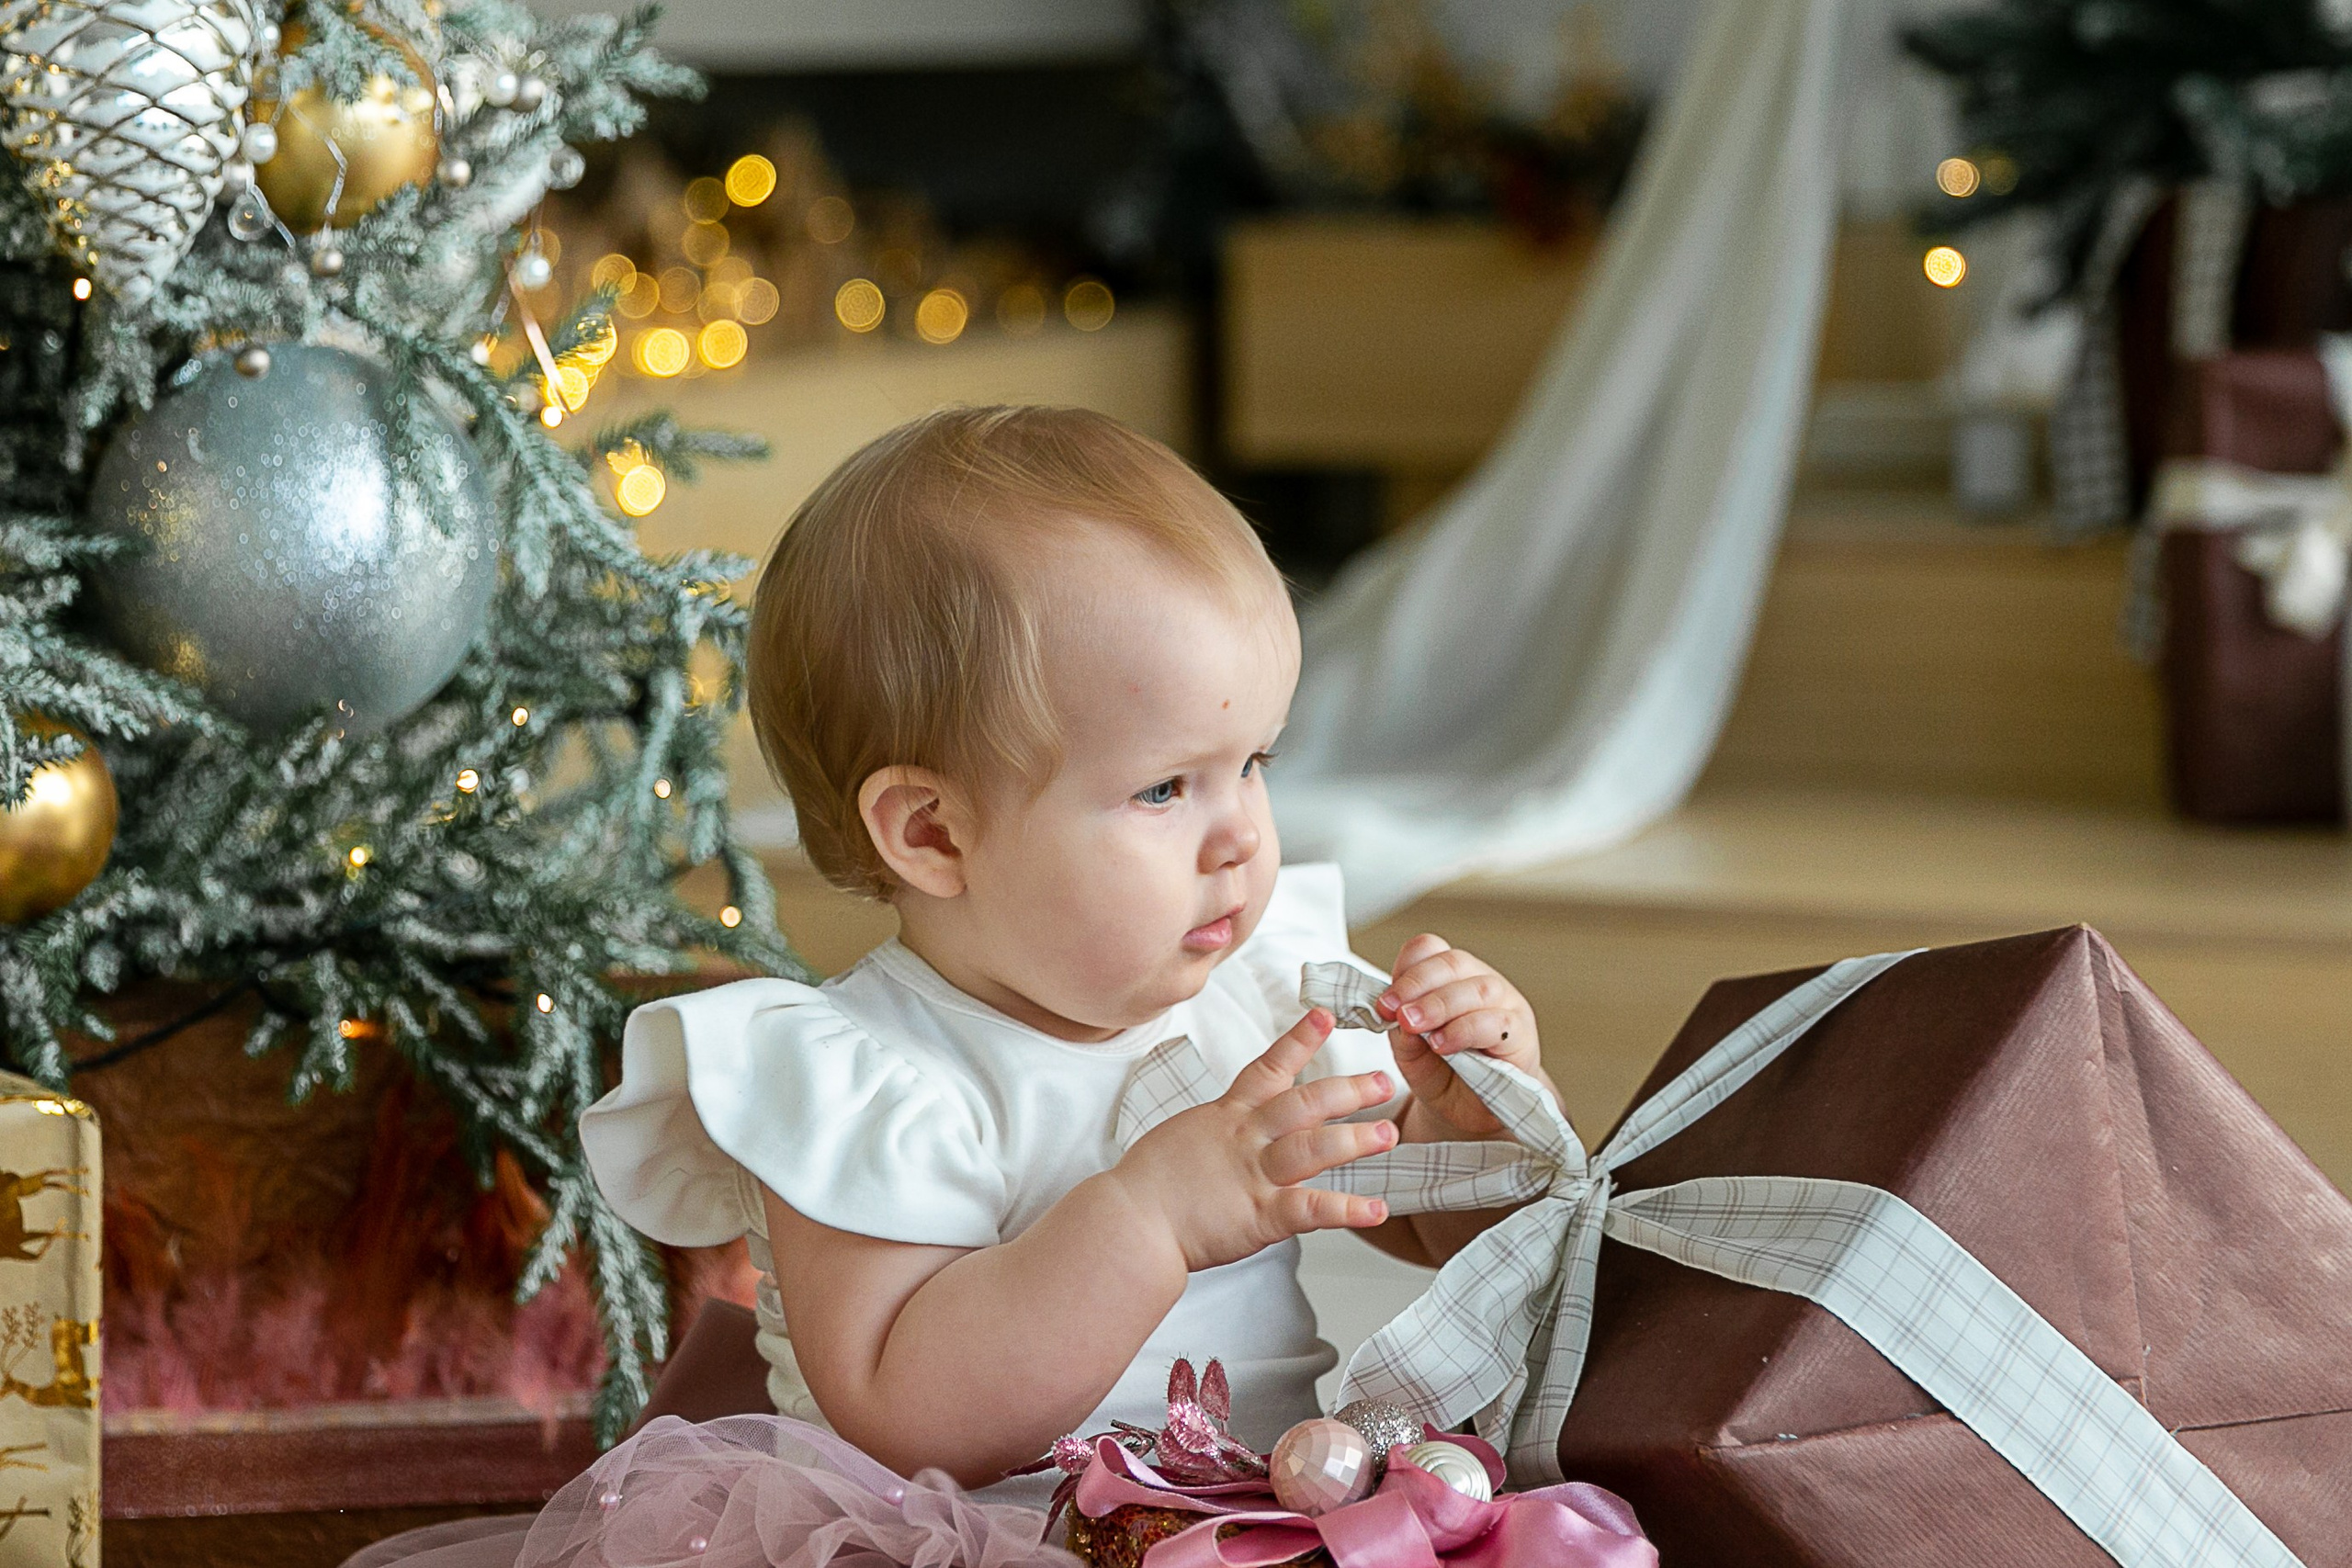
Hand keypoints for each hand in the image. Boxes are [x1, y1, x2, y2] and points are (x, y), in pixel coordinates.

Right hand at [1110, 1008, 1394, 1271]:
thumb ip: (1214, 1133)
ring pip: (1312, 1147)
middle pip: (1303, 1104)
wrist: (1128, 1220)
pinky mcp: (1258, 1215)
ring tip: (1388, 1134)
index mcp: (1226, 1117)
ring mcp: (1253, 1175)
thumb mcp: (1182, 1139)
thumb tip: (1227, 1133)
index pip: (1267, 1068)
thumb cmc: (1146, 1185)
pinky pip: (1310, 1208)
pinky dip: (1346, 1209)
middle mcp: (1245, 1139)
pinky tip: (1376, 1209)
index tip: (1324, 1017)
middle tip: (1382, 1082)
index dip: (1299, 1041)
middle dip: (1347, 1090)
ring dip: (1354, 1139)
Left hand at [1376, 934, 1546, 1138]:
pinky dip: (1465, 1029)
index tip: (1384, 1001)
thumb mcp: (1410, 1053)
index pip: (1430, 950)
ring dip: (1440, 1004)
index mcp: (1450, 978)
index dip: (1406, 969)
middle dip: (1417, 985)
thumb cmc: (1442, 1075)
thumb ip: (1402, 1032)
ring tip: (1414, 1026)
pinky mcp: (1521, 1035)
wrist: (1470, 1114)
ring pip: (1478, 988)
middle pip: (1453, 963)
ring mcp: (1506, 1005)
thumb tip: (1399, 1015)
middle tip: (1394, 1011)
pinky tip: (1441, 1044)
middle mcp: (1481, 983)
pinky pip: (1497, 1022)